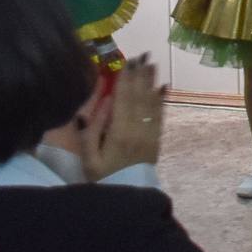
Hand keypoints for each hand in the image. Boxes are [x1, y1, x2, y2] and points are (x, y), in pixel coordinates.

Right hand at [78, 57, 165, 179]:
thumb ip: (93, 127)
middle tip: (142, 55)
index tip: (126, 61)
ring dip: (152, 82)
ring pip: (151, 102)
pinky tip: (162, 87)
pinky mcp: (156, 139)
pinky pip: (160, 115)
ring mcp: (149, 134)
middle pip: (139, 96)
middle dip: (140, 75)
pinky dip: (161, 99)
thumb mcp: (88, 156)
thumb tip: (105, 100)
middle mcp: (137, 129)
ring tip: (152, 64)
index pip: (122, 99)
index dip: (125, 79)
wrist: (126, 196)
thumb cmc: (101, 175)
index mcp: (118, 132)